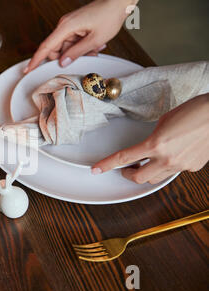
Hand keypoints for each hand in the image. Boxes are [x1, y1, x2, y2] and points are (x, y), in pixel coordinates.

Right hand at [24, 0, 137, 72]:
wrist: (118, 2)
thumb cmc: (109, 15)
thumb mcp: (95, 39)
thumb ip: (77, 52)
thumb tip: (62, 62)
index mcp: (66, 27)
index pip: (46, 47)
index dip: (36, 60)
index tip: (28, 70)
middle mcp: (64, 25)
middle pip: (56, 49)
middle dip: (67, 58)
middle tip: (85, 58)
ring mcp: (70, 26)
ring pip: (67, 47)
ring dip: (78, 52)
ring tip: (95, 49)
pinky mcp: (75, 26)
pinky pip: (73, 42)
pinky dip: (81, 47)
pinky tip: (94, 45)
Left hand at [92, 94, 208, 183]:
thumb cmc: (195, 111)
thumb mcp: (164, 121)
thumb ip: (152, 138)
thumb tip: (149, 146)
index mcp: (155, 144)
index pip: (124, 158)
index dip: (107, 164)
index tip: (96, 169)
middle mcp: (167, 158)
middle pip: (138, 177)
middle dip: (128, 174)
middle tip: (125, 168)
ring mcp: (181, 165)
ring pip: (155, 178)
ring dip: (147, 172)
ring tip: (146, 162)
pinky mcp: (193, 167)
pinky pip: (174, 171)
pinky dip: (168, 166)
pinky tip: (172, 155)